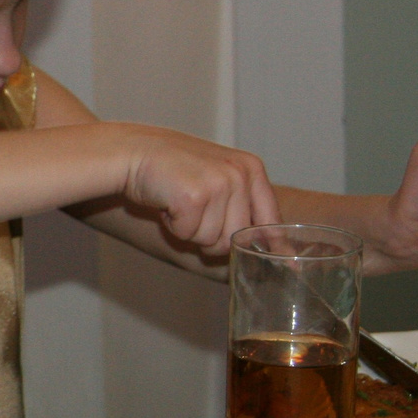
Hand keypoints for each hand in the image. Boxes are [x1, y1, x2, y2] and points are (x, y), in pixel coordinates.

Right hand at [119, 125, 279, 253]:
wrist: (130, 151)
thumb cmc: (170, 167)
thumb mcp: (217, 175)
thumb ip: (245, 204)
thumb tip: (282, 252)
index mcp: (251, 168)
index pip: (271, 221)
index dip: (270, 246)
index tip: (287, 266)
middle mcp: (239, 174)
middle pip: (236, 239)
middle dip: (210, 235)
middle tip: (192, 212)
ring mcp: (218, 184)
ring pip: (212, 240)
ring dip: (190, 231)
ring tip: (177, 203)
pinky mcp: (194, 197)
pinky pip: (188, 234)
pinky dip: (173, 227)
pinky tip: (166, 203)